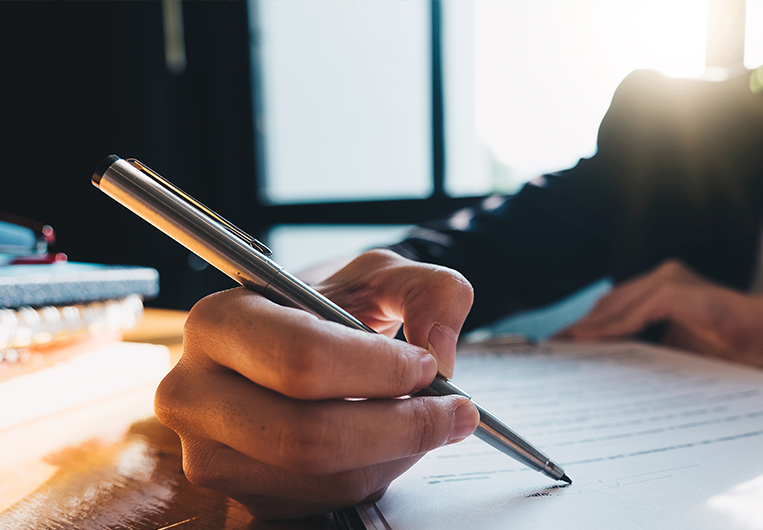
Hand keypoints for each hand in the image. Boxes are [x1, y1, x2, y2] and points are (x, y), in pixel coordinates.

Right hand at [154, 250, 479, 518]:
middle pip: (306, 436)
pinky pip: (323, 501)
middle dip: (399, 426)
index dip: (378, 370)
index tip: (426, 365)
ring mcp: (209, 453)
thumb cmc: (331, 306)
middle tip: (451, 408)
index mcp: (219, 322)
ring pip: (323, 478)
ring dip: (395, 454)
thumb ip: (429, 289)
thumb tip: (441, 348)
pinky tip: (387, 440)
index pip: (301, 358)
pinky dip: (375, 474)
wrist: (300, 341)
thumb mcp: (382, 275)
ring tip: (426, 420)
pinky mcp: (238, 495)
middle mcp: (195, 392)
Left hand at [557, 259, 762, 379]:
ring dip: (590, 328)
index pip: (616, 304)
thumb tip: (611, 357)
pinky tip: (591, 341)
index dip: (590, 323)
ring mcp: (668, 280)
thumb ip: (647, 342)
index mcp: (662, 285)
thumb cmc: (726, 341)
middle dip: (582, 326)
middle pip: (610, 303)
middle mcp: (662, 275)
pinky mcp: (675, 291)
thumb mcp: (676, 342)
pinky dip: (611, 329)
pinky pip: (635, 314)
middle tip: (557, 347)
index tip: (566, 342)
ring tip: (567, 346)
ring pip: (617, 307)